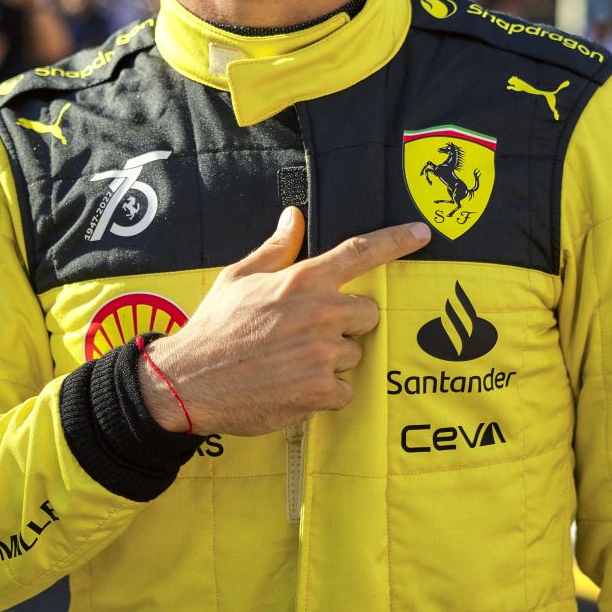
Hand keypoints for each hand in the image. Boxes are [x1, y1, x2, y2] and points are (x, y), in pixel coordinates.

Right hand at [138, 207, 429, 436]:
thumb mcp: (239, 277)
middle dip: (347, 324)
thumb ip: (275, 249)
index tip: (422, 233)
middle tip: (309, 334)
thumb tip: (293, 218)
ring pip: (355, 355)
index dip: (396, 241)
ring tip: (291, 363)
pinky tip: (294, 387)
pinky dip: (325, 392)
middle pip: (368, 313)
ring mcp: (323, 354)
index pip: (360, 252)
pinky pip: (344, 390)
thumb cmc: (214, 326)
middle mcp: (320, 313)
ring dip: (333, 361)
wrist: (189, 381)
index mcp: (302, 280)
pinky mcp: (321, 391)